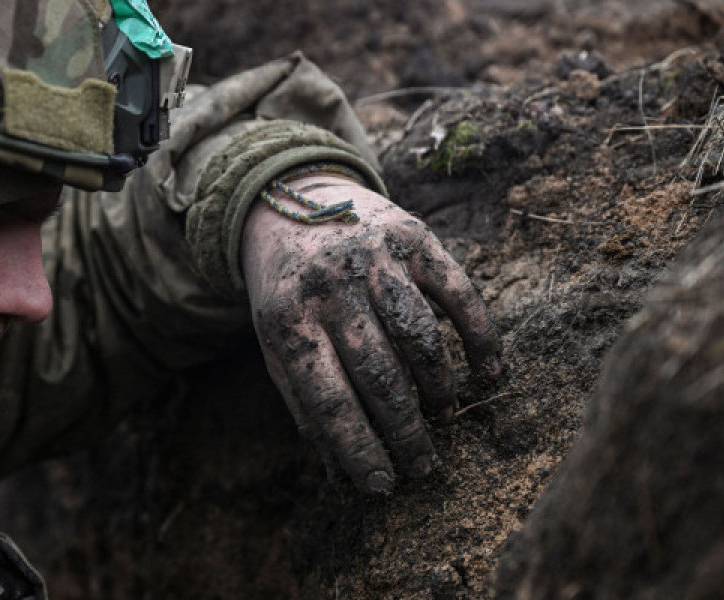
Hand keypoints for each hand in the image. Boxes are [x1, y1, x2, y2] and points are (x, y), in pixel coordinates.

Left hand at [241, 175, 500, 493]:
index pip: (328, 400)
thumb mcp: (274, 339)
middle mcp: (331, 286)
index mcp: (288, 319)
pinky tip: (489, 373)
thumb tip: (340, 469)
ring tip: (444, 418)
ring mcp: (374, 258)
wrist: (290, 201)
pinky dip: (480, 338)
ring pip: (421, 338)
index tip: (381, 486)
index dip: (357, 449)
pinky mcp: (413, 237)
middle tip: (425, 465)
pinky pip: (459, 293)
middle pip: (380, 375)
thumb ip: (303, 397)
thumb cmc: (285, 287)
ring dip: (440, 389)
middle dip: (406, 432)